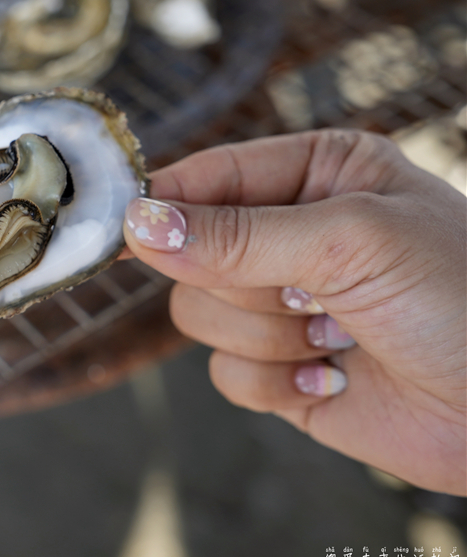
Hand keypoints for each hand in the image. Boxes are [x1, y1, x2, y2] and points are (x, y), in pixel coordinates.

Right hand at [121, 129, 465, 494]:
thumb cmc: (462, 297)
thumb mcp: (350, 241)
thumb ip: (237, 235)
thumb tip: (138, 224)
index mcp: (313, 175)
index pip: (206, 175)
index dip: (164, 202)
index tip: (124, 226)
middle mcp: (290, 235)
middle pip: (189, 254)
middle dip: (249, 286)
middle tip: (316, 294)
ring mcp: (280, 304)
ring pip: (198, 317)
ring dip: (267, 336)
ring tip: (339, 335)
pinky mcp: (280, 368)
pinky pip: (225, 374)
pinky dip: (276, 382)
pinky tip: (333, 376)